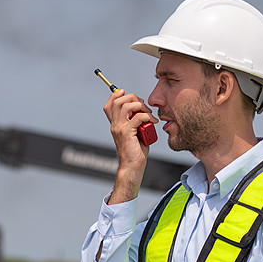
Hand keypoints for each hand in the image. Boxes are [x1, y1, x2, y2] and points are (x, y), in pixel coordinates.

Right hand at [102, 89, 157, 203]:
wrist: (132, 167)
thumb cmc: (135, 152)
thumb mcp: (135, 134)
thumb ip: (136, 122)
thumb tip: (144, 111)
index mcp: (115, 124)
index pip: (110, 104)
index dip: (117, 95)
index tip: (127, 94)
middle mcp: (115, 125)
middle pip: (118, 101)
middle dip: (133, 98)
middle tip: (143, 106)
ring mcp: (120, 128)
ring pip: (127, 106)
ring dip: (141, 106)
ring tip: (148, 114)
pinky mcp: (127, 133)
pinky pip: (138, 117)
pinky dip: (148, 117)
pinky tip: (153, 122)